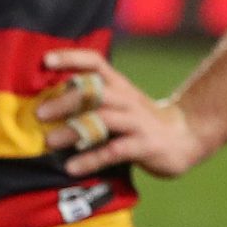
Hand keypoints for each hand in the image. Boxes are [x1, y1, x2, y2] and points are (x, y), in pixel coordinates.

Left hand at [35, 49, 214, 179]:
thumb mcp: (121, 103)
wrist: (187, 137)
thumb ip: (93, 101)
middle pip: (95, 91)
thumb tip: (49, 103)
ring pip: (103, 120)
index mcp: (120, 86)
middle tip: (39, 114)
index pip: (96, 63)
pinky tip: (72, 168)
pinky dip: (91, 159)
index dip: (71, 58)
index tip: (45, 60)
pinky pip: (115, 151)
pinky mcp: (145, 145)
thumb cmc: (142, 122)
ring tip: (50, 142)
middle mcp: (127, 99)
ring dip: (74, 130)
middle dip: (66, 100)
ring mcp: (137, 122)